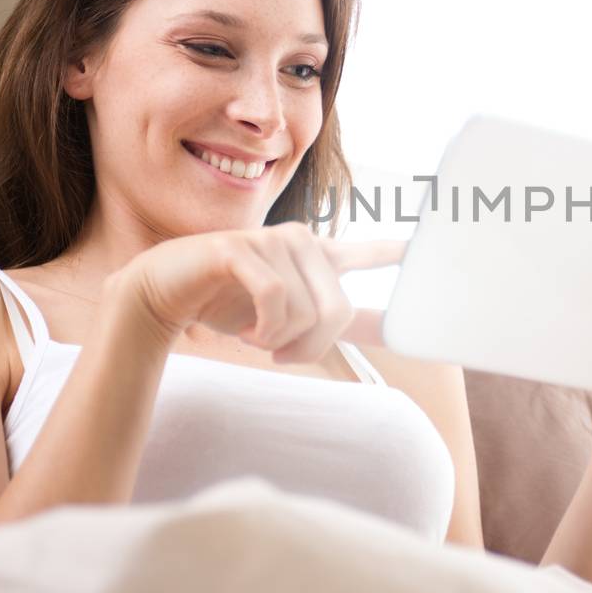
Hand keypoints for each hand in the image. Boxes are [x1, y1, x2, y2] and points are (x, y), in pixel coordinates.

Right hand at [111, 224, 403, 361]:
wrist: (163, 293)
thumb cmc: (227, 303)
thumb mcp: (286, 317)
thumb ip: (328, 320)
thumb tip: (378, 330)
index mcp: (316, 255)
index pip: (368, 252)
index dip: (399, 254)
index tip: (428, 247)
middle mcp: (301, 241)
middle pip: (338, 309)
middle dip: (311, 345)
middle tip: (281, 352)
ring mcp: (272, 240)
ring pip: (305, 310)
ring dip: (279, 338)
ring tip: (256, 333)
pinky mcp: (241, 248)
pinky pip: (275, 299)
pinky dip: (264, 327)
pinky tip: (247, 331)